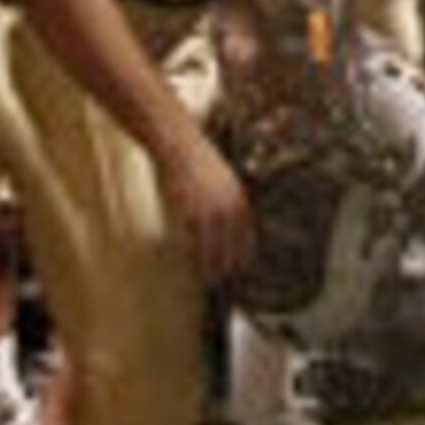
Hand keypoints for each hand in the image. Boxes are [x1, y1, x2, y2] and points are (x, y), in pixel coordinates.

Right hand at [157, 128, 253, 288]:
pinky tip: (194, 266)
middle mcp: (231, 209)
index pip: (247, 240)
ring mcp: (211, 214)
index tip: (237, 270)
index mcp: (241, 200)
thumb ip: (229, 205)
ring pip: (215, 254)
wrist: (178, 143)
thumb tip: (228, 230)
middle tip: (222, 282)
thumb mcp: (223, 182)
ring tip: (209, 281)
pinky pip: (195, 246)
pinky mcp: (191, 215)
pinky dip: (195, 258)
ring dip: (212, 270)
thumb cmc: (197, 161)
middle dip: (228, 268)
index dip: (241, 258)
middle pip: (233, 251)